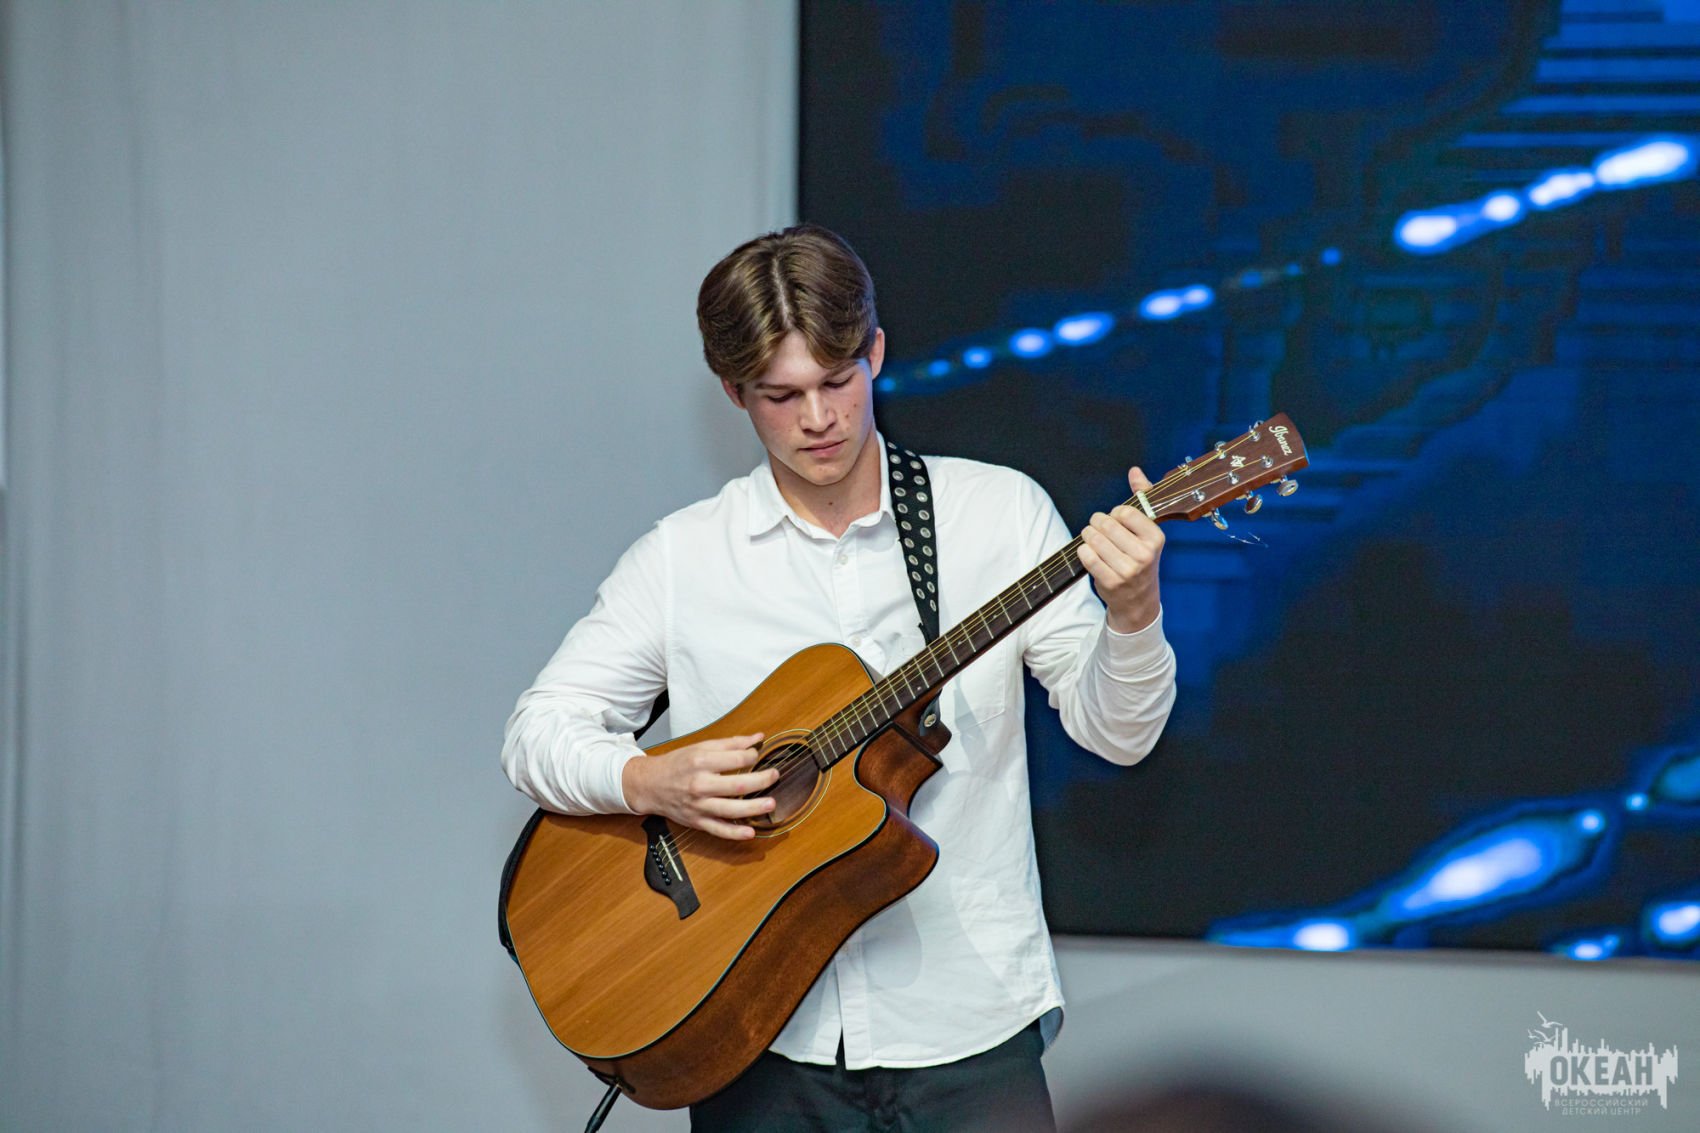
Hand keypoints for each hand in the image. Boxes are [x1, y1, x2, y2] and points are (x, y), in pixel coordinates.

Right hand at [621, 732, 777, 839]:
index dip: (752, 756)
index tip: (757, 755)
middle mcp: (700, 784)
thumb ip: (731, 743)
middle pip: (737, 785)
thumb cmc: (677, 764)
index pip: (736, 759)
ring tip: (771, 803)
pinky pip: (718, 830)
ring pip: (731, 809)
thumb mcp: (701, 747)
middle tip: (775, 776)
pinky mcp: (697, 821)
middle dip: (761, 781)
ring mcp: (699, 805)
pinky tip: (750, 833)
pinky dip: (735, 833)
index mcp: (701, 762)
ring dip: (754, 808)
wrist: (650, 785)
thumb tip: (758, 738)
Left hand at [1077, 466, 1164, 634]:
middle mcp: (1144, 555)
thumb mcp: (1147, 531)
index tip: (1117, 521)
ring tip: (1092, 540)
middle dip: (1096, 523)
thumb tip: (1135, 471)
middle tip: (1098, 529)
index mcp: (1156, 539)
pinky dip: (1083, 551)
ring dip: (1087, 536)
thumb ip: (1143, 497)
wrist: (1138, 601)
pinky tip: (1089, 553)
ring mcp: (1128, 570)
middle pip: (1105, 524)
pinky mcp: (1111, 582)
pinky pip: (1086, 556)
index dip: (1114, 514)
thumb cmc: (1140, 559)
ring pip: (1093, 539)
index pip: (1124, 512)